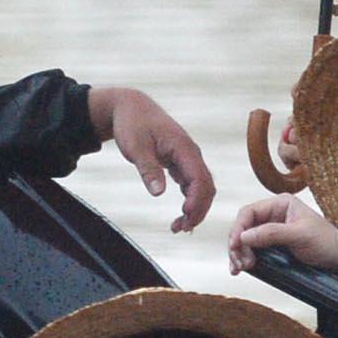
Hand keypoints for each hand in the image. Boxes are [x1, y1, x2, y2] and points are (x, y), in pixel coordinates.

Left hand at [88, 85, 215, 232]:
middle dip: (199, 209)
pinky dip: (190, 202)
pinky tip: (181, 216)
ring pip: (201, 188)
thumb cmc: (132, 124)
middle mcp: (191, 154)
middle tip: (182, 229)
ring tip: (179, 228)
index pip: (200, 178)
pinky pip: (192, 186)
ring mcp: (187, 159)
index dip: (196, 200)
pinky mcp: (181, 163)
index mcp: (184, 148)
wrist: (131, 108)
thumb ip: (148, 169)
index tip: (185, 216)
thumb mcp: (136, 147)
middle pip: (206, 186)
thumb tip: (158, 193)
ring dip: (195, 208)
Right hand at [227, 192, 337, 277]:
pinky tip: (241, 269)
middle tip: (241, 263)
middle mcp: (273, 215)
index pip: (249, 212)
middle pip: (243, 227)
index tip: (235, 245)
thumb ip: (272, 233)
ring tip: (241, 268)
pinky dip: (244, 259)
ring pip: (245, 241)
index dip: (238, 228)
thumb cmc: (326, 243)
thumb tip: (243, 236)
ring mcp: (271, 232)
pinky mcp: (272, 247)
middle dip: (237, 245)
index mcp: (280, 204)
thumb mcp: (300, 235)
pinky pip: (252, 251)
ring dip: (239, 254)